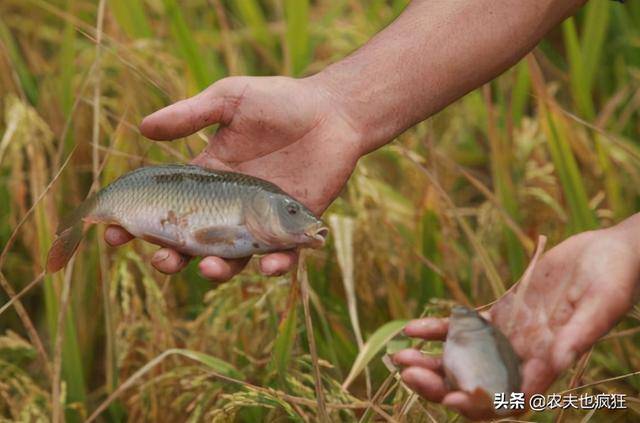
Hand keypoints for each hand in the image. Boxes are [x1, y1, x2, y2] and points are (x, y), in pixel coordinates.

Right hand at [105, 76, 362, 280]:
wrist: (332, 110)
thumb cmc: (280, 101)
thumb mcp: (230, 100)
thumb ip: (191, 115)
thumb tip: (142, 128)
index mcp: (209, 178)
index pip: (168, 207)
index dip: (140, 222)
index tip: (115, 232)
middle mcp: (231, 206)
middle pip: (193, 242)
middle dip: (172, 256)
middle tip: (161, 258)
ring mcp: (262, 220)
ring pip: (234, 257)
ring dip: (218, 269)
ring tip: (209, 267)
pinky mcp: (295, 227)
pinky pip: (284, 255)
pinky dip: (277, 265)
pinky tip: (269, 266)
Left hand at [393, 219, 639, 419]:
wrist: (607, 252)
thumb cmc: (614, 277)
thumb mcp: (602, 303)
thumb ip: (579, 333)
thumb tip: (558, 363)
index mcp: (549, 363)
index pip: (509, 397)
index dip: (479, 402)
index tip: (449, 397)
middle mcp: (525, 357)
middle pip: (477, 384)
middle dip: (441, 385)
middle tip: (408, 374)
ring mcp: (510, 337)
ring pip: (464, 359)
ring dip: (431, 362)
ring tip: (397, 356)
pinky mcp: (501, 315)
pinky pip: (464, 329)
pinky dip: (438, 330)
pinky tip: (410, 328)